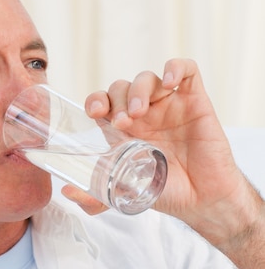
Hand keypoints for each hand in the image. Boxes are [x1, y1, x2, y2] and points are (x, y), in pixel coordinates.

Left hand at [62, 58, 261, 244]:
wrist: (202, 199)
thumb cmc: (166, 192)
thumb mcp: (124, 193)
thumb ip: (96, 195)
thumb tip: (66, 193)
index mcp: (125, 130)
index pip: (103, 103)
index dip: (96, 101)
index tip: (94, 113)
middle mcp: (144, 115)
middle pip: (121, 87)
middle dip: (117, 99)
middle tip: (123, 122)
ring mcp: (169, 106)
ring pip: (148, 78)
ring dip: (138, 89)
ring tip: (139, 111)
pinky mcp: (195, 101)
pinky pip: (186, 70)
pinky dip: (175, 68)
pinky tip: (168, 83)